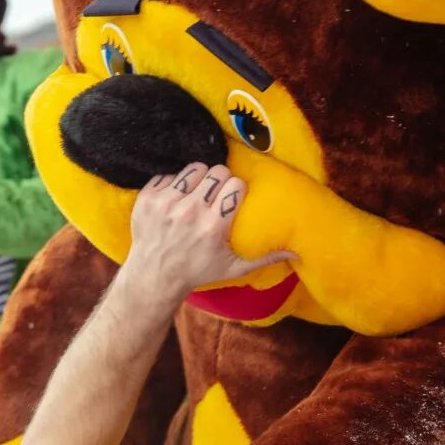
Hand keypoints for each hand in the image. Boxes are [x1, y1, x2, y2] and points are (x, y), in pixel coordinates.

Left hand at [123, 164, 291, 301]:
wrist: (154, 276)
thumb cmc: (197, 271)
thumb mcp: (234, 268)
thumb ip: (266, 258)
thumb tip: (297, 253)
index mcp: (214, 226)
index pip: (236, 184)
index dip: (236, 189)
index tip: (232, 198)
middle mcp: (190, 212)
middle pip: (217, 171)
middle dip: (220, 181)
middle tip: (215, 194)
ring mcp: (166, 203)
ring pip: (194, 168)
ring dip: (198, 178)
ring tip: (196, 193)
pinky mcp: (148, 198)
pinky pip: (168, 174)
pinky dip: (173, 184)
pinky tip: (175, 200)